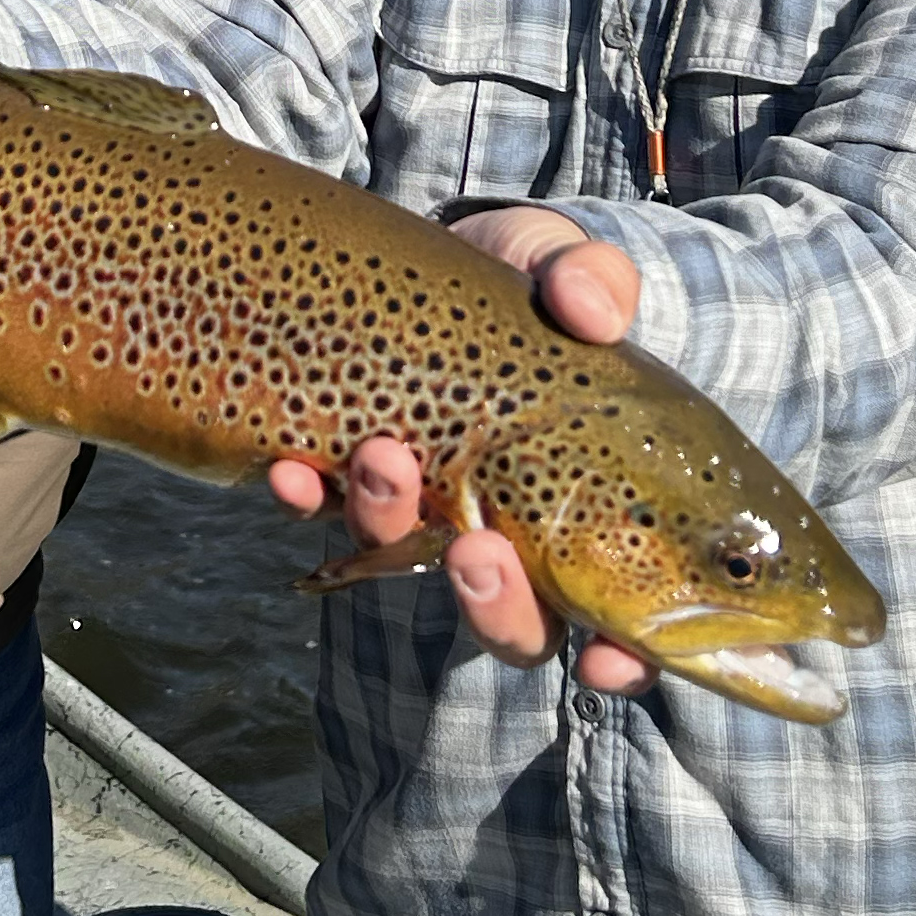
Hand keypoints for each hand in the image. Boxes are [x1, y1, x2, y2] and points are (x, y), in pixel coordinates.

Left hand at [266, 212, 650, 692]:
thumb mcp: (574, 269)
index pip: (623, 623)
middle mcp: (512, 531)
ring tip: (383, 458)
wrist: (450, 254)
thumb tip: (589, 309)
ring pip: (405, 563)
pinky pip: (321, 510)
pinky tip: (292, 467)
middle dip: (493, 605)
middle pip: (511, 622)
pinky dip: (306, 498)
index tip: (603, 662)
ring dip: (391, 525)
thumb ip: (595, 281)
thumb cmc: (539, 285)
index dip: (622, 660)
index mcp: (596, 512)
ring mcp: (427, 509)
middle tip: (478, 551)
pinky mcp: (353, 475)